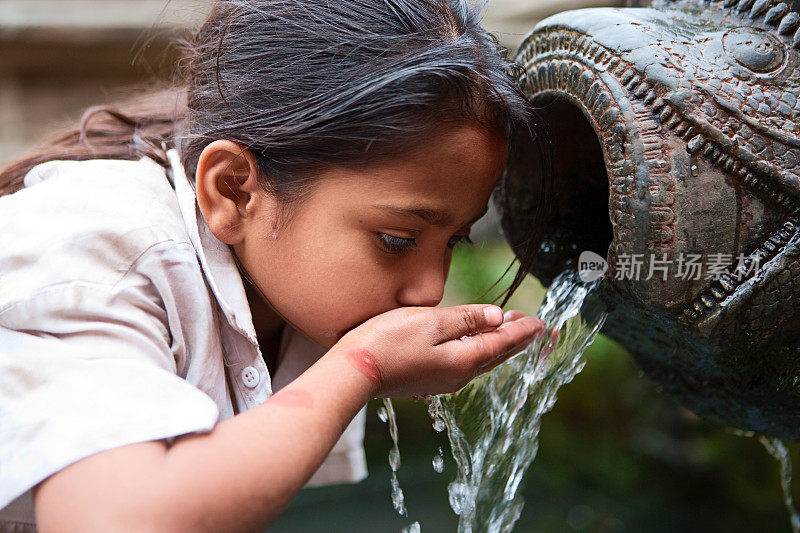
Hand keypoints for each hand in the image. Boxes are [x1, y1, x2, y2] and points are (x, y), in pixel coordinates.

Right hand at [330, 304, 545, 397]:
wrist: (354, 371)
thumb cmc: (389, 341)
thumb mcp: (431, 322)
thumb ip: (467, 319)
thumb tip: (497, 317)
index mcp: (464, 360)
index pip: (503, 342)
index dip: (523, 330)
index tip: (541, 322)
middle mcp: (459, 375)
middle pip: (496, 355)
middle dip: (517, 339)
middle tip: (534, 326)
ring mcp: (442, 380)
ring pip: (481, 360)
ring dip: (498, 344)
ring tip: (508, 329)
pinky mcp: (427, 379)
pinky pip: (464, 364)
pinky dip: (478, 350)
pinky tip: (474, 344)